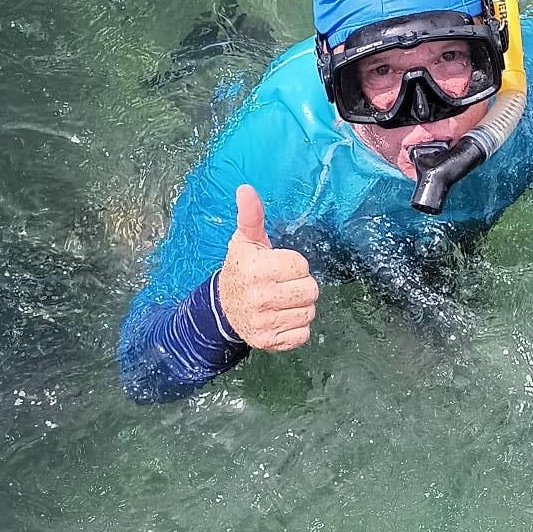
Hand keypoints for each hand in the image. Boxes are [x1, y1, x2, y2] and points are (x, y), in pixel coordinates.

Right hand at [218, 185, 318, 349]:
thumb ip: (251, 216)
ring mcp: (265, 323)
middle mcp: (260, 298)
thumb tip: (246, 189)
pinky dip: (296, 327)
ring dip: (300, 306)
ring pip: (309, 312)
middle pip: (310, 290)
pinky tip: (281, 317)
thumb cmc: (241, 269)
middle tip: (282, 284)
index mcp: (257, 270)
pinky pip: (303, 334)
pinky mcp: (269, 342)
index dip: (293, 265)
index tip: (277, 266)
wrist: (222, 308)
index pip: (301, 266)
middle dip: (300, 285)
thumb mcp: (245, 241)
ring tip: (281, 300)